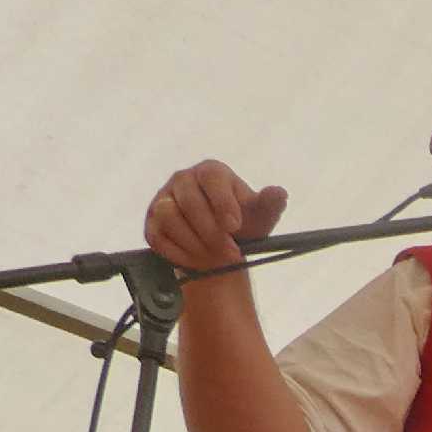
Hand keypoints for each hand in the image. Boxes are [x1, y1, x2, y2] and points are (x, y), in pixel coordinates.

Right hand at [145, 160, 288, 273]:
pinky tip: (195, 259)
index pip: (212, 178)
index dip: (223, 202)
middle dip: (212, 232)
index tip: (235, 227)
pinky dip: (178, 252)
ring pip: (170, 217)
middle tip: (231, 253)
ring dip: (194, 243)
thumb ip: (270, 205)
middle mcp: (183, 179)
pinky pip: (157, 236)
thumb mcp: (260, 217)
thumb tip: (279, 193)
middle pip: (190, 201)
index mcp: (211, 172)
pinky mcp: (151, 221)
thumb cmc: (241, 225)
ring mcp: (163, 198)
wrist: (219, 248)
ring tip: (213, 257)